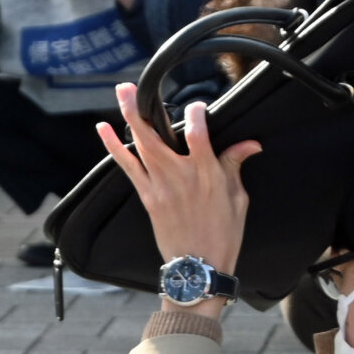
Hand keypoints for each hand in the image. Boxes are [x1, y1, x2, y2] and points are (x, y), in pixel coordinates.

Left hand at [97, 83, 261, 290]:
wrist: (198, 267)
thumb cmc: (223, 235)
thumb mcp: (238, 200)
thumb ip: (235, 166)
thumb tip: (249, 144)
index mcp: (207, 174)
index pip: (198, 133)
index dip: (197, 113)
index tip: (198, 107)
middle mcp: (180, 176)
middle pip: (156, 135)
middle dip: (142, 107)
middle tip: (131, 86)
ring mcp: (160, 186)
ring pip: (140, 146)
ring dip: (128, 118)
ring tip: (121, 94)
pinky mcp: (148, 197)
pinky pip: (128, 167)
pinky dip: (114, 148)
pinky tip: (104, 130)